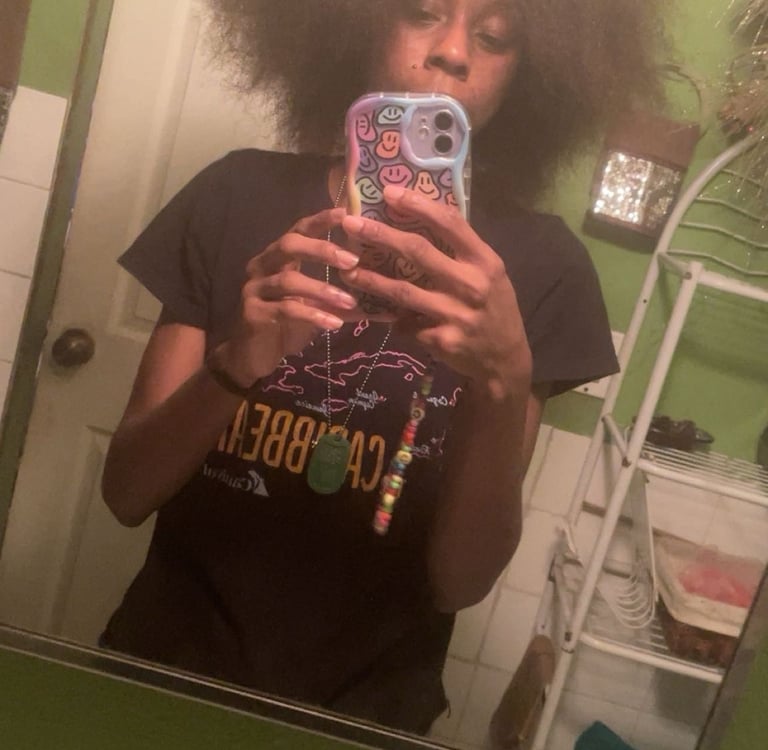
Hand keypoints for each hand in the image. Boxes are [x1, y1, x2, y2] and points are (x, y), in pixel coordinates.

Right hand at [212, 207, 361, 386]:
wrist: (252, 356)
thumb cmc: (286, 326)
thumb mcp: (315, 307)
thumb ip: (338, 295)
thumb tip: (381, 295)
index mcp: (276, 258)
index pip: (298, 229)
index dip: (321, 220)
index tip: (346, 213)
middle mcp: (262, 266)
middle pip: (290, 245)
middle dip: (322, 249)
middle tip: (352, 261)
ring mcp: (254, 289)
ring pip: (290, 280)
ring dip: (323, 289)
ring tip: (349, 302)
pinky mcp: (253, 313)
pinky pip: (286, 309)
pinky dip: (313, 314)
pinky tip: (333, 324)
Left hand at [340, 186, 531, 400]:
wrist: (504, 358)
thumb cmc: (494, 307)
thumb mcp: (489, 273)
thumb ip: (462, 250)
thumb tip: (423, 215)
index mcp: (485, 261)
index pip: (450, 223)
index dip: (418, 204)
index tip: (389, 193)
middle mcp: (471, 285)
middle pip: (418, 252)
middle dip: (380, 235)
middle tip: (350, 224)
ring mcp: (456, 315)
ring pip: (403, 292)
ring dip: (371, 280)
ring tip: (347, 271)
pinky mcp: (442, 341)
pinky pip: (407, 325)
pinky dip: (393, 319)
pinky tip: (380, 315)